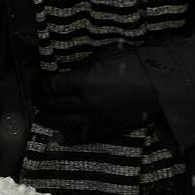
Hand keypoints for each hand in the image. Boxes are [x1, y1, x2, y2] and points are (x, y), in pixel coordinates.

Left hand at [33, 46, 161, 144]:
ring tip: (40, 114)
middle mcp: (84, 101)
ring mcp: (93, 117)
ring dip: (46, 117)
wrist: (159, 83)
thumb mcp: (100, 57)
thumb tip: (62, 75)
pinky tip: (55, 136)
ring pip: (60, 120)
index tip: (35, 81)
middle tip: (35, 96)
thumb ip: (80, 68)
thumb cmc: (131, 63)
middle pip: (51, 104)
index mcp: (82, 81)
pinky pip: (79, 135)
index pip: (49, 85)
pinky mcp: (103, 128)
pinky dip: (65, 137)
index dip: (38, 84)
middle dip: (39, 100)